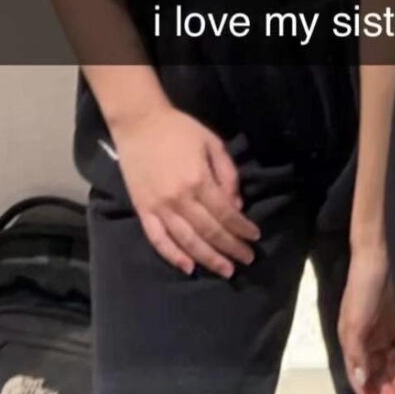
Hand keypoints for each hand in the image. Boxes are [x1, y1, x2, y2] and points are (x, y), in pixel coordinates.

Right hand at [110, 99, 261, 278]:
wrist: (140, 123)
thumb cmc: (180, 130)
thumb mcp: (212, 143)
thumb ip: (228, 175)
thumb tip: (237, 206)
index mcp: (198, 180)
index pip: (225, 213)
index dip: (241, 228)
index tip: (254, 238)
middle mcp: (179, 199)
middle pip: (209, 232)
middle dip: (230, 249)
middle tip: (246, 260)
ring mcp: (159, 207)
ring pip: (187, 242)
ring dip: (208, 259)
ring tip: (225, 270)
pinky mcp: (142, 210)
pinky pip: (158, 240)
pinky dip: (173, 256)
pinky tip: (188, 267)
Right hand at [339, 244, 394, 393]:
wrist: (383, 253)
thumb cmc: (364, 286)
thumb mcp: (353, 322)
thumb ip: (356, 353)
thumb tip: (361, 381)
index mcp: (354, 339)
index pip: (359, 374)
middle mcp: (370, 336)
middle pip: (378, 371)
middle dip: (386, 390)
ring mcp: (387, 327)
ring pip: (393, 361)